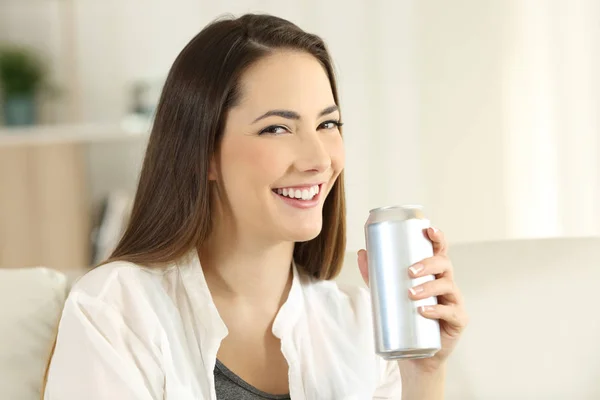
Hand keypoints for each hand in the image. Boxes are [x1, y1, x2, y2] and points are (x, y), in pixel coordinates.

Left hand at [357, 227, 467, 372]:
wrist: (416, 353)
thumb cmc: (405, 317)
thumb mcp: (388, 294)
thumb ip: (376, 275)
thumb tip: (362, 252)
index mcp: (433, 273)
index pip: (439, 250)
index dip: (438, 238)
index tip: (429, 229)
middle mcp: (446, 283)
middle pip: (444, 264)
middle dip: (428, 263)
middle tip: (409, 271)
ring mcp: (454, 301)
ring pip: (447, 285)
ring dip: (429, 287)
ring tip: (411, 293)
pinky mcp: (458, 320)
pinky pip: (451, 312)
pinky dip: (437, 310)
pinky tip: (424, 311)